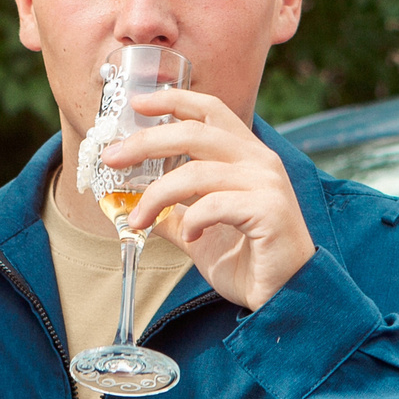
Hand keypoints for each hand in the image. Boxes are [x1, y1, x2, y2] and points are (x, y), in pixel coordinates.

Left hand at [111, 88, 314, 310]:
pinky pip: (215, 204)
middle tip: (112, 158)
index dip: (172, 100)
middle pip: (194, 132)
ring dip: (157, 195)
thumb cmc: (249, 261)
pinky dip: (193, 221)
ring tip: (139, 219)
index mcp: (246, 155)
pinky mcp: (269, 210)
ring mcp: (266, 183)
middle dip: (146, 142)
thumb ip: (172, 213)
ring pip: (197, 171)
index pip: (209, 110)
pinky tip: (190, 236)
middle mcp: (259, 161)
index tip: (136, 102)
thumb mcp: (198, 232)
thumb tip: (133, 207)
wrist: (286, 297)